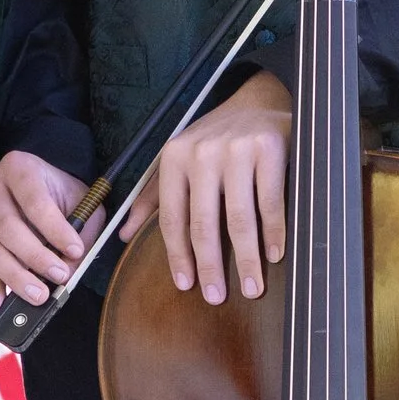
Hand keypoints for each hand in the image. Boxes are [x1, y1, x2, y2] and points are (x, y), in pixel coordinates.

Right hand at [0, 150, 87, 301]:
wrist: (41, 190)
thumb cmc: (62, 197)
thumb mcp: (81, 204)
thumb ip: (80, 232)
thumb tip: (67, 272)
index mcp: (20, 169)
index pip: (35, 201)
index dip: (55, 229)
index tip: (75, 250)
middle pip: (7, 227)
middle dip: (35, 256)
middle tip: (59, 277)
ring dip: (15, 277)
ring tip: (39, 296)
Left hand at [128, 74, 291, 302]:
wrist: (258, 103)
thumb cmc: (215, 140)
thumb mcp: (178, 161)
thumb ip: (152, 196)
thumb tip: (124, 234)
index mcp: (174, 158)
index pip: (172, 217)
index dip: (178, 255)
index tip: (186, 285)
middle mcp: (202, 153)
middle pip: (204, 223)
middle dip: (210, 266)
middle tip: (216, 296)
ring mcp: (237, 150)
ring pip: (239, 218)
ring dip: (246, 258)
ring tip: (251, 286)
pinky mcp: (269, 149)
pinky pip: (271, 202)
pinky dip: (274, 233)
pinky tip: (274, 255)